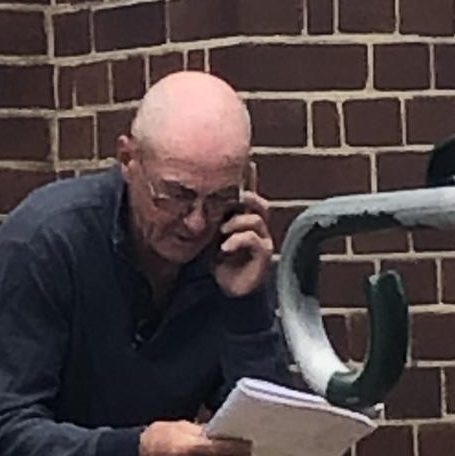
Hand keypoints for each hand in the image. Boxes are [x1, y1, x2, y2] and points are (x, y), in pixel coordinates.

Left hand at [213, 164, 272, 298]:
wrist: (222, 292)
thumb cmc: (215, 263)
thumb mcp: (207, 235)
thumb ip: (207, 216)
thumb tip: (191, 194)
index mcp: (244, 219)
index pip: (249, 194)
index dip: (248, 179)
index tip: (246, 163)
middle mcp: (257, 228)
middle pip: (258, 202)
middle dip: (244, 197)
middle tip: (229, 199)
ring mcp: (262, 241)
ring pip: (256, 219)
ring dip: (237, 222)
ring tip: (222, 231)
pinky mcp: (263, 256)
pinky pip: (255, 240)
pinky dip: (238, 240)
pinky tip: (225, 247)